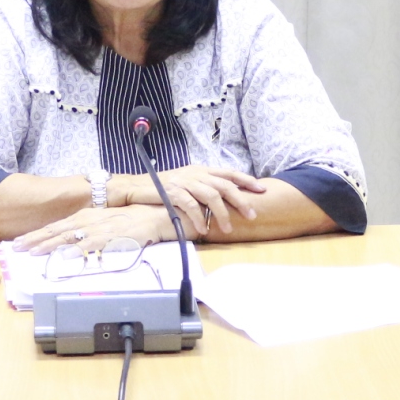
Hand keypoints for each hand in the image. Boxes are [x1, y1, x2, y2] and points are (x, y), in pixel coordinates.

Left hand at [12, 202, 194, 254]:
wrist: (156, 215)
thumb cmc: (133, 220)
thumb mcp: (106, 225)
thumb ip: (89, 234)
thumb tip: (70, 247)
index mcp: (86, 216)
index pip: (57, 226)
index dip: (38, 235)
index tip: (21, 243)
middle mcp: (88, 220)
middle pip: (57, 231)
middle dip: (35, 240)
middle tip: (16, 248)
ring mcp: (98, 228)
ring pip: (68, 237)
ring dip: (49, 245)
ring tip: (32, 252)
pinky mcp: (109, 237)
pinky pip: (89, 245)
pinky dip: (75, 251)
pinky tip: (63, 256)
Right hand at [113, 166, 265, 236]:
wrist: (138, 186)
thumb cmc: (164, 187)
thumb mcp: (187, 182)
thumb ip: (204, 186)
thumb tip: (224, 197)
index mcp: (201, 170)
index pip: (228, 172)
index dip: (246, 180)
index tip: (262, 189)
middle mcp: (195, 173)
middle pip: (224, 185)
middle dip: (240, 200)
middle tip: (252, 215)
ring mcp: (184, 182)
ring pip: (211, 196)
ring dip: (222, 214)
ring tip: (228, 229)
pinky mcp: (173, 192)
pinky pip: (191, 205)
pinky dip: (199, 218)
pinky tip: (204, 229)